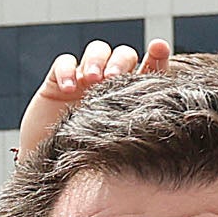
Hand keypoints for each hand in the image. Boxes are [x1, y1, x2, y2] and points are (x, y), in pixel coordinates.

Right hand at [17, 38, 170, 161]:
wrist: (50, 170)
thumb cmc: (87, 162)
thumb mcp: (115, 147)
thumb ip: (135, 131)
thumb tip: (166, 130)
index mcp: (130, 96)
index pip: (149, 69)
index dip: (156, 55)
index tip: (159, 46)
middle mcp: (110, 84)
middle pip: (124, 55)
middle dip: (120, 61)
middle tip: (113, 77)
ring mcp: (84, 80)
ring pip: (97, 50)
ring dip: (96, 60)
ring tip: (91, 79)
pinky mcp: (58, 82)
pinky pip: (64, 62)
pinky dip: (67, 70)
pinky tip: (68, 88)